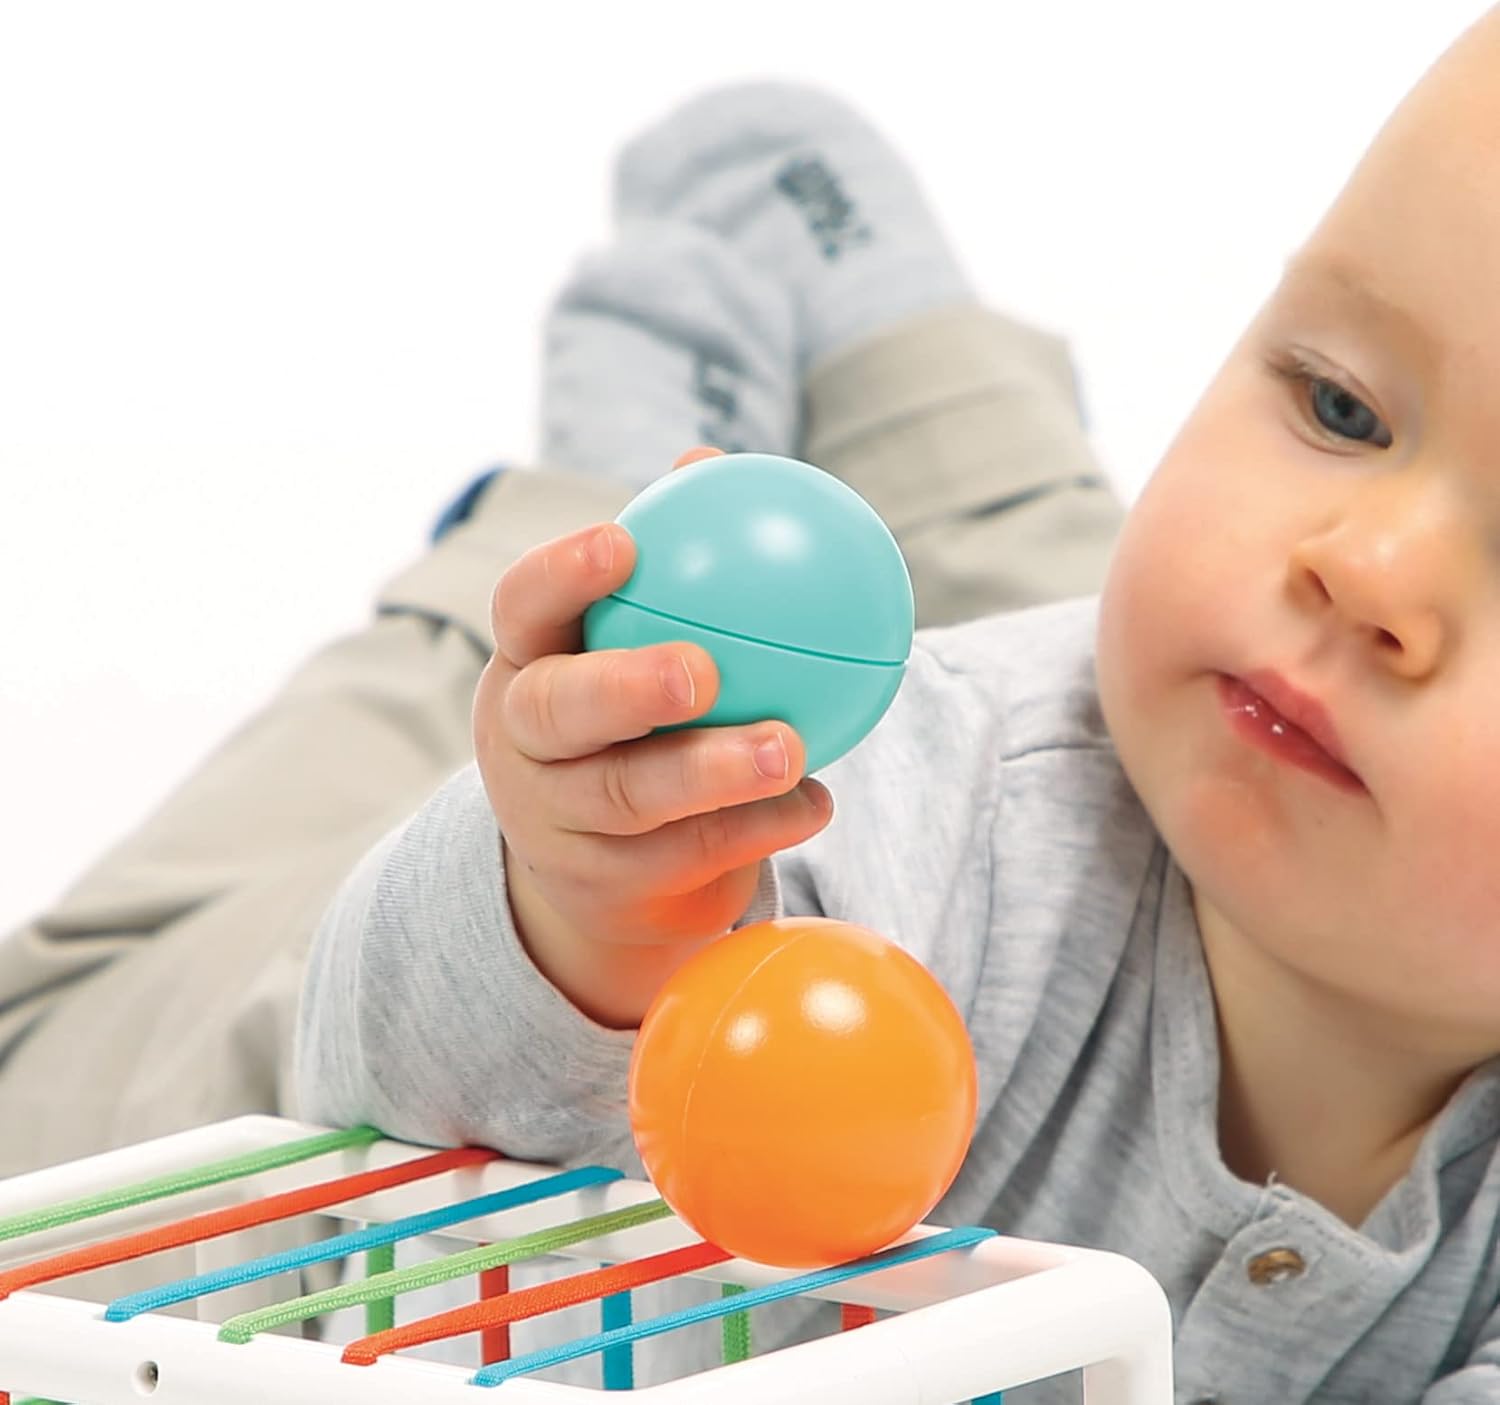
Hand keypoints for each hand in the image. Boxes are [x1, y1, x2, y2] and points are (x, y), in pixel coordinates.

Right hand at [472, 447, 833, 1026]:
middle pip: (555, 713)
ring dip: (714, 771)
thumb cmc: (632, 720)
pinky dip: (756, 830)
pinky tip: (816, 803)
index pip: (522, 608)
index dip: (561, 575)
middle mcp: (524, 742)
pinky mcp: (603, 887)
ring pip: (626, 797)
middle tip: (702, 670)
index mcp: (527, 663)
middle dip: (623, 687)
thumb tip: (708, 459)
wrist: (603, 866)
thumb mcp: (631, 645)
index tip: (625, 542)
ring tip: (791, 747)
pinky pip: (683, 859)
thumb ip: (671, 567)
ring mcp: (555, 824)